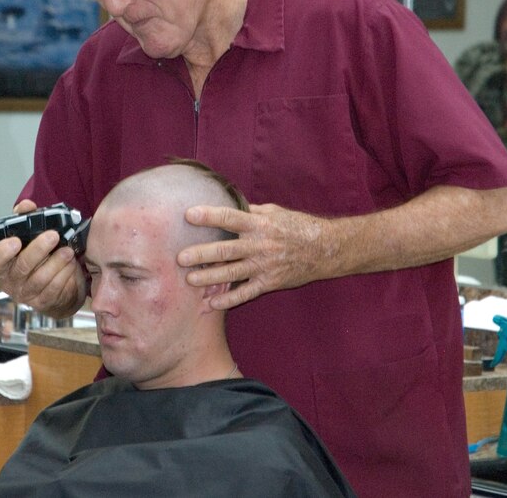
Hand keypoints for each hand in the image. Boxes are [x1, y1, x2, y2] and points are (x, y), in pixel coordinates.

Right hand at [0, 199, 86, 318]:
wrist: (55, 285)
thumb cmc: (39, 257)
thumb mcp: (30, 237)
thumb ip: (26, 219)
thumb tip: (26, 205)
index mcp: (2, 265)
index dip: (1, 253)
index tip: (15, 241)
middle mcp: (10, 281)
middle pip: (21, 268)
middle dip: (38, 250)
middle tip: (53, 235)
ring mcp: (27, 294)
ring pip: (40, 279)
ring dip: (56, 263)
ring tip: (68, 251)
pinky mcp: (44, 303)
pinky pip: (54, 289)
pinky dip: (65, 275)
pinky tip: (72, 265)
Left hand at [178, 203, 326, 310]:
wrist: (326, 249)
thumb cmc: (297, 226)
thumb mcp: (274, 212)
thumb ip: (250, 211)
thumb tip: (227, 203)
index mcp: (260, 224)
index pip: (231, 217)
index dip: (210, 215)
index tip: (189, 214)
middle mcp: (260, 245)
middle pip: (226, 249)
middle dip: (202, 254)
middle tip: (180, 258)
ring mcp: (265, 266)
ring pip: (232, 273)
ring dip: (210, 277)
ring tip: (190, 280)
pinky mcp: (270, 282)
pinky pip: (246, 293)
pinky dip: (229, 300)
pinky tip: (211, 303)